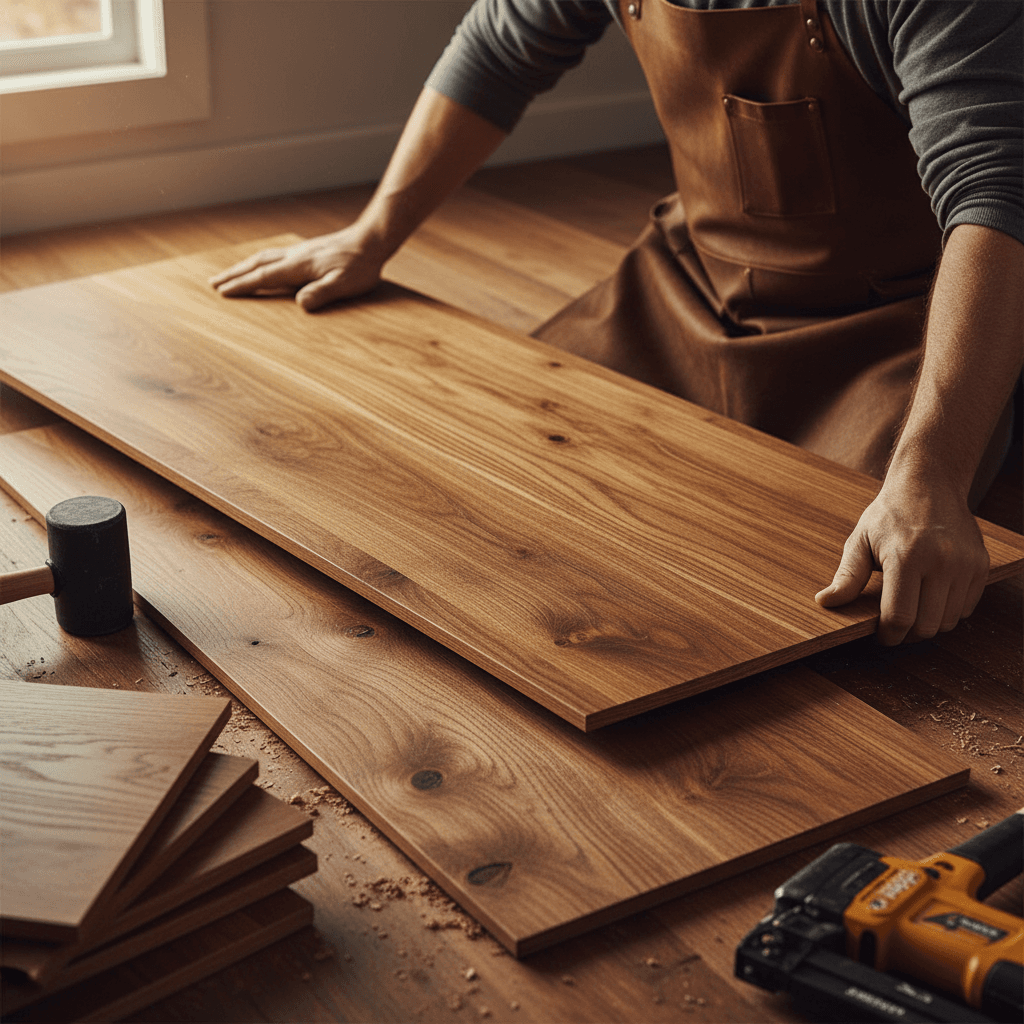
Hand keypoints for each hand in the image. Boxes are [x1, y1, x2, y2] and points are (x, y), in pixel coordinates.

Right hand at [209, 228, 385, 310]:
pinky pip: (276, 255)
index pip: (263, 277)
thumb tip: (300, 304)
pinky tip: (265, 264)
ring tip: (231, 273)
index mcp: (298, 266)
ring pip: (265, 257)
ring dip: (244, 266)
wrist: (372, 239)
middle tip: (213, 282)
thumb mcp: (345, 284)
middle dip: (234, 274)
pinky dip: (261, 261)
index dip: (242, 285)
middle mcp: (294, 255)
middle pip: (256, 264)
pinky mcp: (308, 250)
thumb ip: (322, 293)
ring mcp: (300, 250)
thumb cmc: (361, 265)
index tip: (222, 292)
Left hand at [815, 474, 988, 644]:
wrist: (929, 484)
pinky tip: (931, 596)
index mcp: (906, 557)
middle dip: (907, 633)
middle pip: (926, 625)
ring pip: (948, 621)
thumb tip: (824, 602)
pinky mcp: (980, 565)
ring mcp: (965, 564)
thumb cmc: (889, 515)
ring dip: (928, 624)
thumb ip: (846, 576)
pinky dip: (948, 611)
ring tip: (911, 608)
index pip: (899, 616)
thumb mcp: (860, 541)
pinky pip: (966, 608)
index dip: (888, 635)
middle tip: (894, 624)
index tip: (880, 636)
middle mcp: (941, 561)